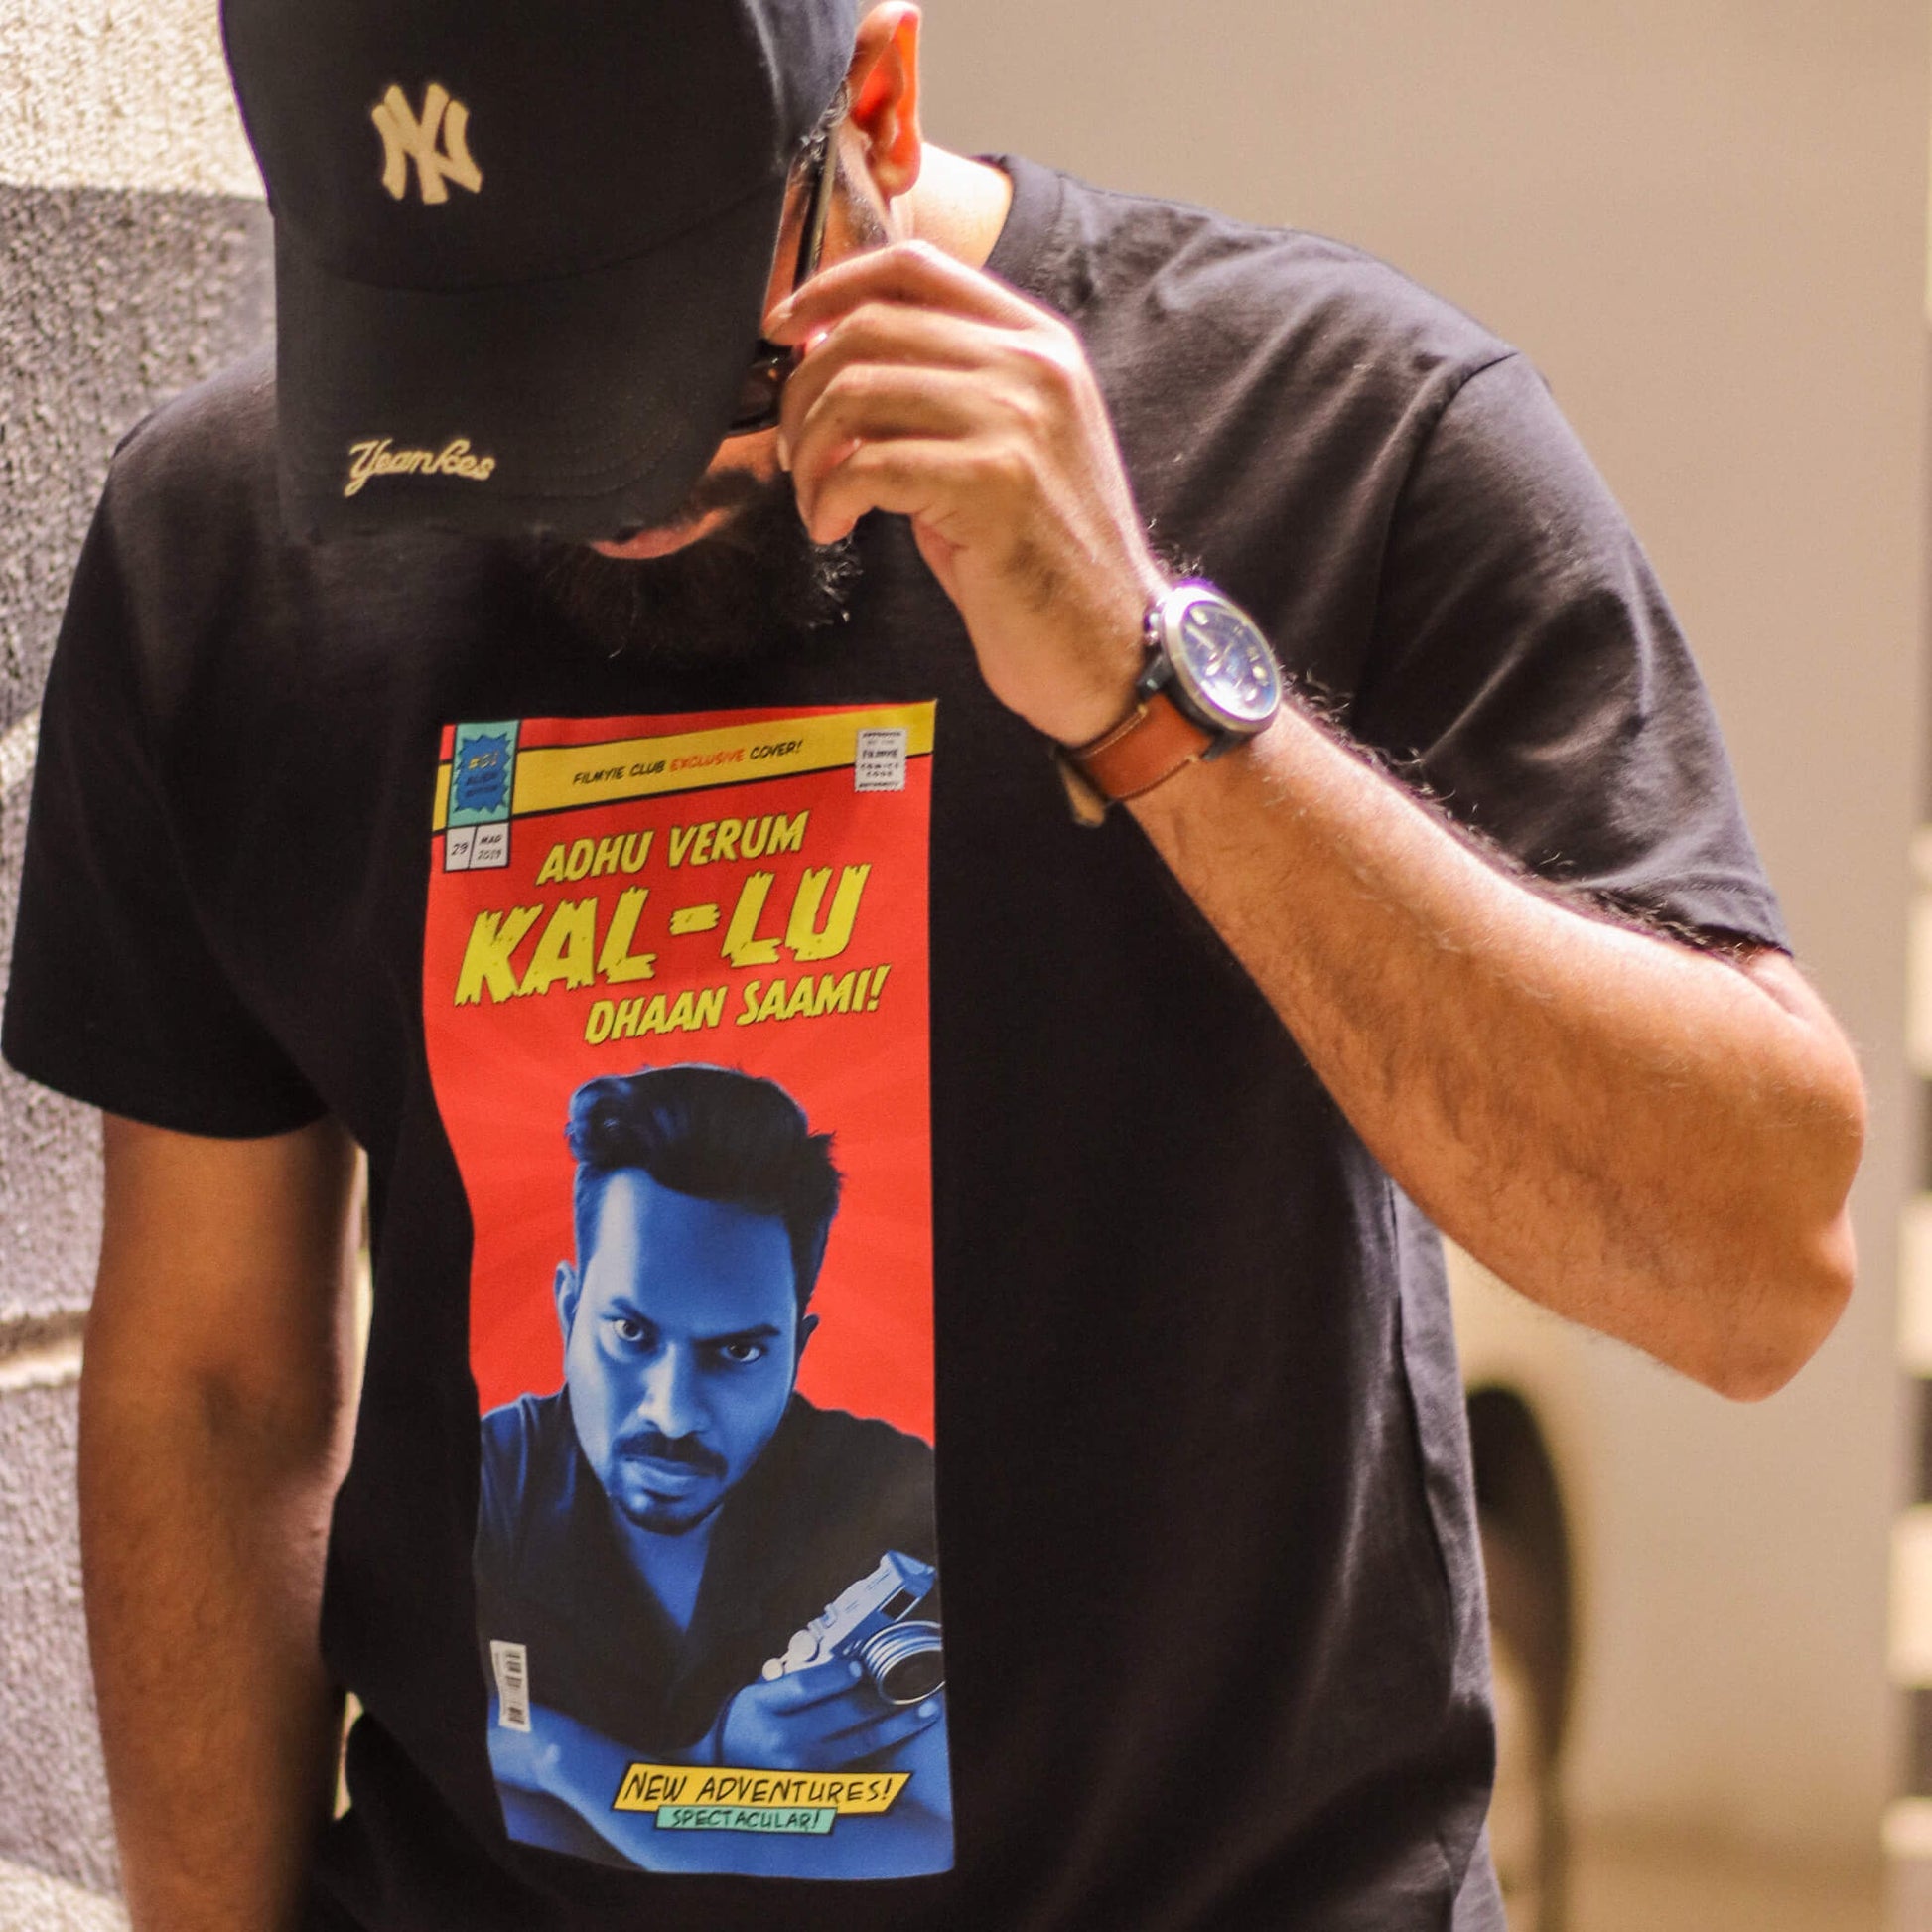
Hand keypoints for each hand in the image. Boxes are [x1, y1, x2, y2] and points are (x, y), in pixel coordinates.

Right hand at [715, 1656, 942, 1770]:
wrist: (724, 1776)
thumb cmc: (747, 1724)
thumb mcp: (758, 1694)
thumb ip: (797, 1682)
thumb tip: (850, 1669)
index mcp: (764, 1708)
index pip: (808, 1687)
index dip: (839, 1674)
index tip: (861, 1666)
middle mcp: (784, 1740)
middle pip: (843, 1713)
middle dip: (883, 1696)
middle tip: (912, 1684)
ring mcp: (803, 1769)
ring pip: (861, 1741)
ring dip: (898, 1723)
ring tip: (925, 1710)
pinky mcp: (816, 1787)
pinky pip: (858, 1766)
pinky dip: (884, 1750)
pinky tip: (902, 1738)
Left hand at [767, 240, 1167, 745]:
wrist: (1108, 645)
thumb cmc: (1041, 561)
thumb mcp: (1001, 449)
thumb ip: (935, 394)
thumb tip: (828, 358)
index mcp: (1038, 342)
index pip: (916, 267)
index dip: (831, 288)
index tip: (782, 331)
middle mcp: (1032, 365)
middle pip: (871, 326)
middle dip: (804, 389)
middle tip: (791, 450)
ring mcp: (1016, 419)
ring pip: (857, 390)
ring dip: (808, 451)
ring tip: (813, 499)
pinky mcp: (992, 482)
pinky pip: (866, 464)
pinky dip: (827, 498)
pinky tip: (832, 528)